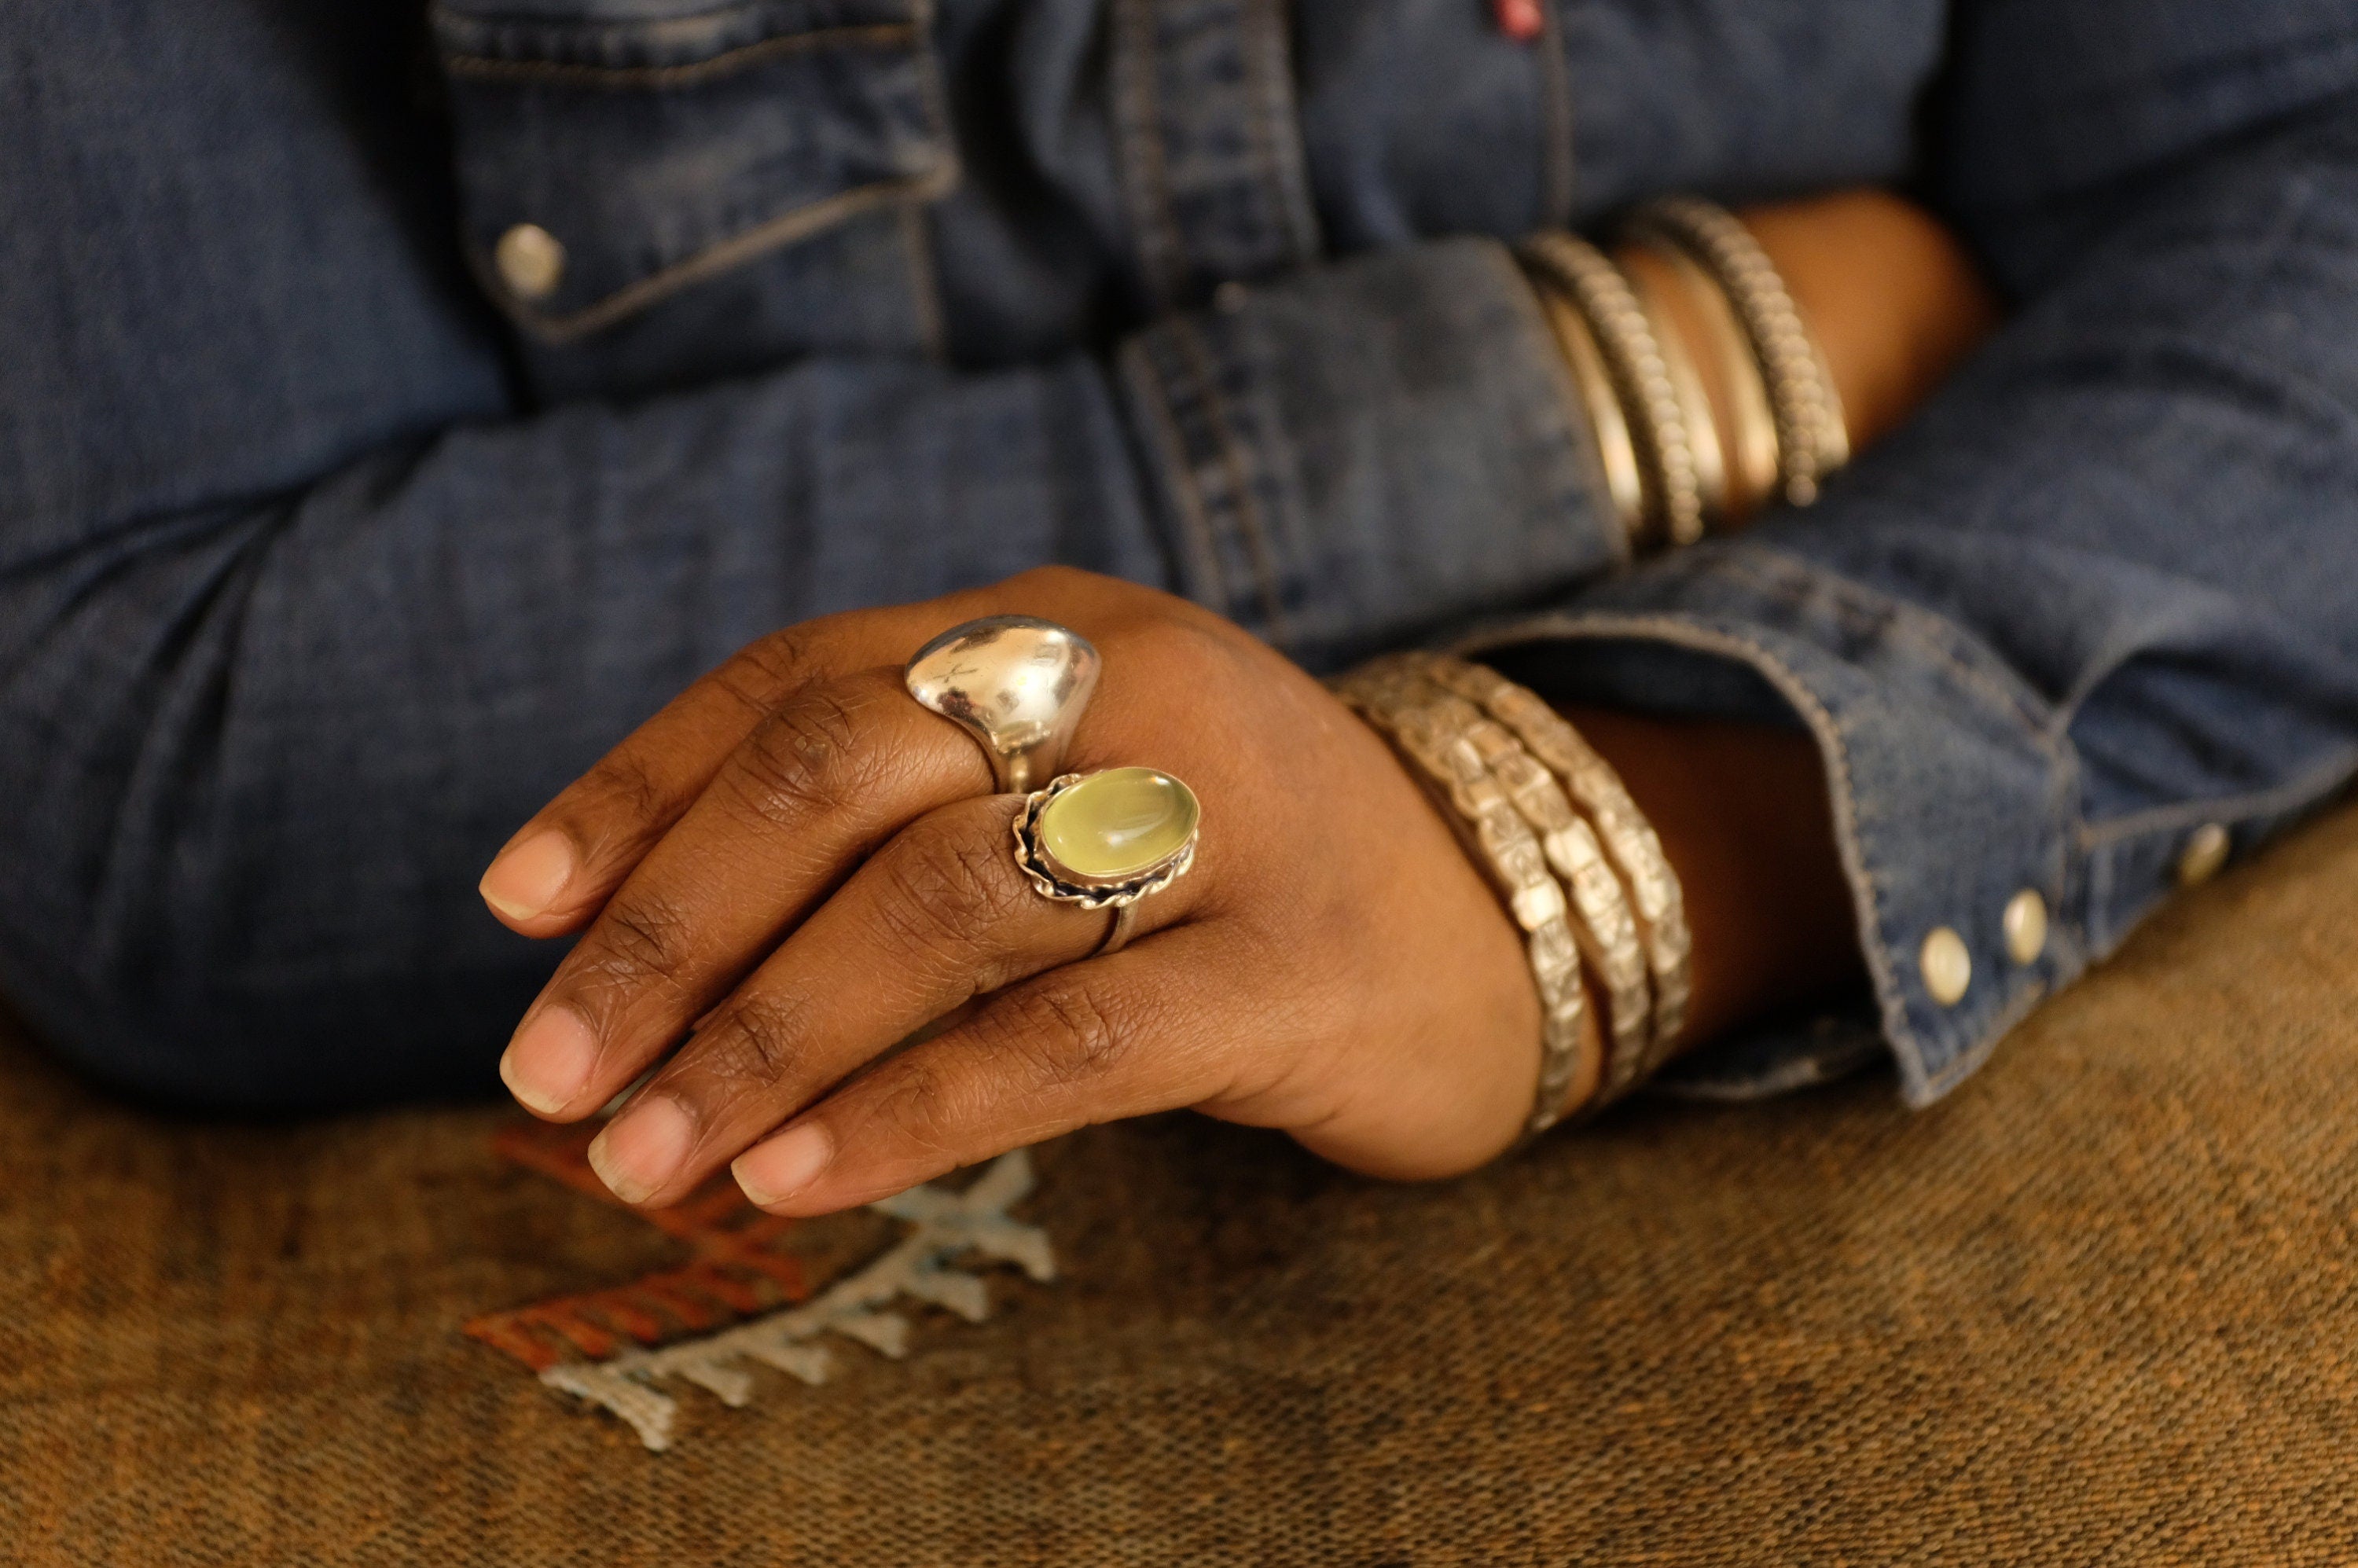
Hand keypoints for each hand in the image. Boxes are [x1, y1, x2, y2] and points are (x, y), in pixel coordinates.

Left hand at [479, 568, 1546, 1213]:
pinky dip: (911, 1108)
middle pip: (843, 770)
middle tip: (553, 1068)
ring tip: (646, 1157)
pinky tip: (796, 1179)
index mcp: (1056, 628)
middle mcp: (1135, 682)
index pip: (801, 677)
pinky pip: (1068, 1037)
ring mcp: (1227, 815)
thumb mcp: (1065, 799)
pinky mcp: (1296, 967)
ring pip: (944, 901)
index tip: (514, 909)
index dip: (641, 787)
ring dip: (766, 1035)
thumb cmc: (1228, 878)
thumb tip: (626, 948)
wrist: (1504, 925)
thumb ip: (899, 831)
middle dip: (673, 925)